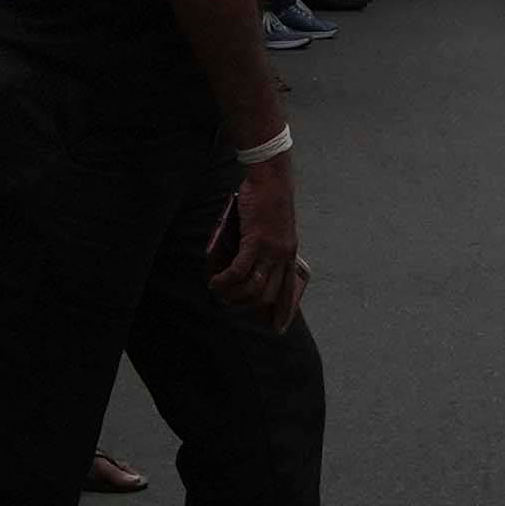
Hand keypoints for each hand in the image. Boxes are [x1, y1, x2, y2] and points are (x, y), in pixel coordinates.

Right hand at [203, 151, 305, 321]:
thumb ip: (261, 246)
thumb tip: (241, 263)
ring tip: (219, 292)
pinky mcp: (257, 241)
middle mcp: (284, 255)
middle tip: (230, 302)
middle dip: (247, 305)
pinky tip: (215, 282)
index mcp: (289, 253)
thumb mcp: (271, 227)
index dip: (283, 311)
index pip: (289, 289)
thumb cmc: (267, 199)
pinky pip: (240, 270)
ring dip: (234, 295)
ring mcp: (272, 250)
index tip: (276, 328)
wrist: (270, 177)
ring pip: (253, 287)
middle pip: (268, 295)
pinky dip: (226, 280)